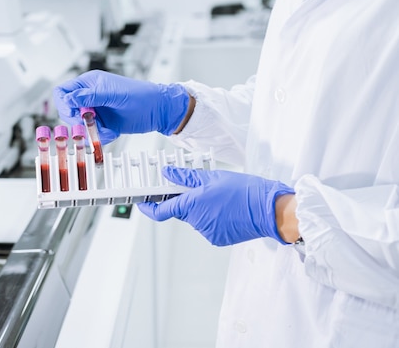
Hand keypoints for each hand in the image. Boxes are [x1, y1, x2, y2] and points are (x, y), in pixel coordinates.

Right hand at [53, 70, 188, 144]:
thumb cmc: (140, 96)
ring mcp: (95, 112)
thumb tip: (67, 99)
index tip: (74, 113)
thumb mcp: (113, 95)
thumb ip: (89, 96)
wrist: (158, 111)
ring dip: (90, 130)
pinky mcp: (102, 125)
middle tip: (91, 122)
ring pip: (78, 125)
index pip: (63, 91)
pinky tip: (112, 132)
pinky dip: (100, 136)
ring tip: (106, 129)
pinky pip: (91, 134)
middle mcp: (90, 97)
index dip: (64, 103)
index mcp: (89, 83)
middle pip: (67, 111)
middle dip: (77, 120)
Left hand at [137, 167, 294, 245]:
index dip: (149, 207)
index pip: (161, 210)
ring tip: (222, 197)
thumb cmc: (244, 191)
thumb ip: (185, 177)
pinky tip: (227, 208)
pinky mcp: (219, 238)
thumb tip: (168, 173)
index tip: (142, 203)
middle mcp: (197, 221)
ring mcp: (208, 232)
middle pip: (182, 211)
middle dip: (187, 200)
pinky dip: (214, 218)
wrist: (269, 210)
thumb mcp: (212, 177)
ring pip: (197, 218)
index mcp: (192, 205)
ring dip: (203, 209)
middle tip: (202, 188)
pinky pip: (209, 226)